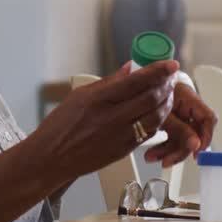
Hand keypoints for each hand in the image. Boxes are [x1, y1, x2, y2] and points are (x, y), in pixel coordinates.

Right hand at [27, 60, 180, 181]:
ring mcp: (119, 136)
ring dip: (166, 103)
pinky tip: (156, 112)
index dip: (158, 71)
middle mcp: (111, 118)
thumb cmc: (60, 126)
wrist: (51, 158)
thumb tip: (130, 68)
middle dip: (166, 85)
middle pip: (151, 98)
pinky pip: (148, 133)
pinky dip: (156, 120)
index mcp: (98, 100)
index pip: (137, 81)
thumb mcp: (79, 96)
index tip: (171, 64)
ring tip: (166, 94)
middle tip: (170, 77)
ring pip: (155, 117)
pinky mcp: (123, 150)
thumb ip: (108, 82)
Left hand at [145, 77, 217, 168]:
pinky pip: (171, 138)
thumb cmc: (146, 89)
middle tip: (167, 162)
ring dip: (168, 152)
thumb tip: (196, 145)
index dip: (207, 136)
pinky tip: (152, 154)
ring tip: (151, 157)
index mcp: (188, 97)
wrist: (130, 86)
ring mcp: (177, 115)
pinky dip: (162, 148)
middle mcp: (186, 107)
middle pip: (193, 133)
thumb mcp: (162, 113)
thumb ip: (179, 129)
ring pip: (181, 139)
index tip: (197, 152)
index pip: (208, 118)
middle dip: (180, 150)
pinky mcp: (169, 122)